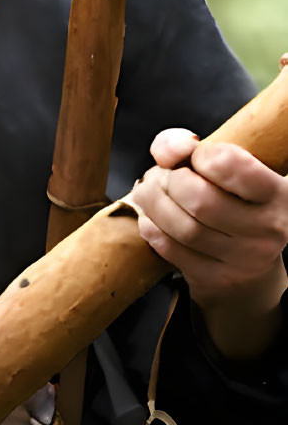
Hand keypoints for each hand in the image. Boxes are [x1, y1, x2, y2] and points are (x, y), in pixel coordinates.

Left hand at [131, 125, 287, 358]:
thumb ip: (186, 146)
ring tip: (150, 193)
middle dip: (167, 181)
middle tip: (162, 176)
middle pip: (198, 198)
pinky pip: (171, 250)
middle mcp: (269, 227)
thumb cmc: (230, 200)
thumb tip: (166, 152)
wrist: (248, 260)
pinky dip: (152, 229)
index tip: (194, 157)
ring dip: (152, 204)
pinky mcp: (218, 278)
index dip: (199, 155)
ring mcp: (246, 258)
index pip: (228, 164)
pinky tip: (153, 219)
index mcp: (277, 192)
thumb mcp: (222, 169)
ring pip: (182, 227)